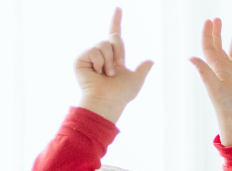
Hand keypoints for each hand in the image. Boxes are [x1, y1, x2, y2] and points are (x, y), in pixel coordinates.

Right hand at [75, 8, 153, 124]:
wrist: (108, 100)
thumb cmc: (121, 94)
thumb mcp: (136, 80)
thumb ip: (142, 70)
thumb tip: (151, 61)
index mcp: (114, 56)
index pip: (115, 34)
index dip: (116, 21)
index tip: (119, 8)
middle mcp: (101, 54)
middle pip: (113, 38)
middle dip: (120, 52)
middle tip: (118, 67)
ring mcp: (90, 56)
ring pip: (104, 44)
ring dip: (110, 61)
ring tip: (107, 74)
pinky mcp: (81, 59)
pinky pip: (94, 50)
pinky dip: (100, 62)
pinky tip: (97, 72)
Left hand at [190, 19, 231, 145]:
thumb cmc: (226, 107)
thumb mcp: (214, 87)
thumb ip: (204, 71)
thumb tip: (191, 57)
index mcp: (217, 69)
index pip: (210, 47)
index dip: (208, 34)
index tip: (209, 21)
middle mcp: (227, 71)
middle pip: (220, 48)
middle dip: (218, 33)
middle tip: (218, 19)